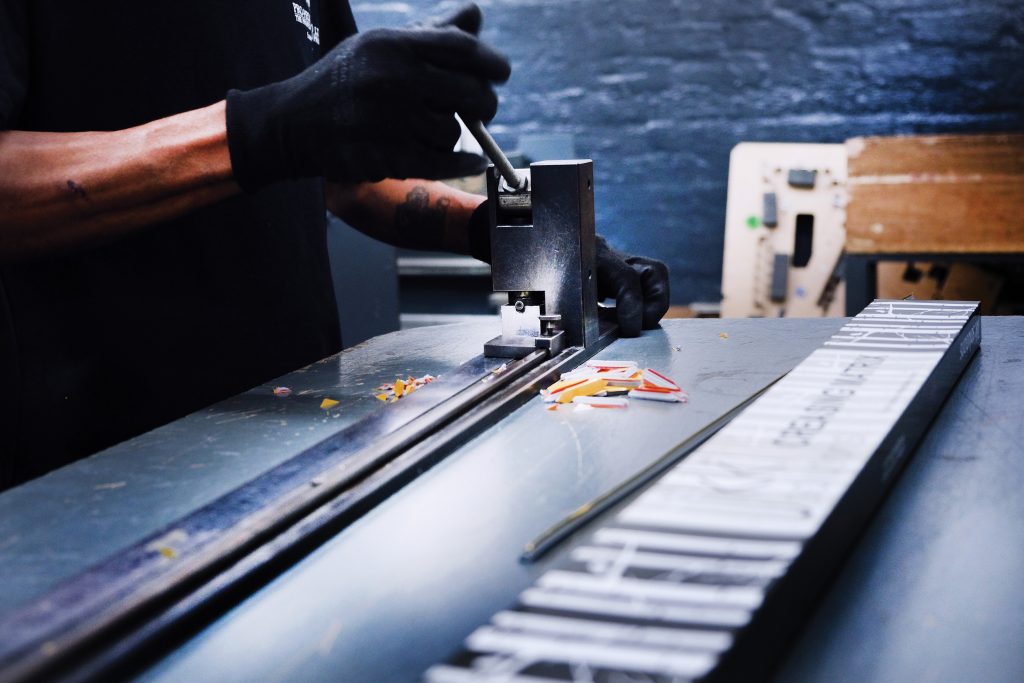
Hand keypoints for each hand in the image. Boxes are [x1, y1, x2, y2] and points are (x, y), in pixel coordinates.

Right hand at [226, 3, 509, 189]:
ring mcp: (389, 121)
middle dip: (483, 102)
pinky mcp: (386, 157)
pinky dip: (464, 162)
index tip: (501, 72)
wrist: (291, 124)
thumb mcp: (379, 45)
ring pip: (453, 131)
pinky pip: (442, 162)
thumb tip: (475, 16)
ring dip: (454, 134)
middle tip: (483, 107)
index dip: (490, 61)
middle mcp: (392, 79)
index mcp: (393, 46)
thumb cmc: (344, 80)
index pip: (461, 48)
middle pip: (468, 92)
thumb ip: (430, 33)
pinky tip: (474, 159)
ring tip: (434, 128)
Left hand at [465, 205, 669, 336]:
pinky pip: (638, 279)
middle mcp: (604, 253)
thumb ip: (556, 310)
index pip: (625, 277)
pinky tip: (621, 318)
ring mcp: (612, 256)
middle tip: (640, 326)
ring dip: (653, 301)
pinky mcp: (613, 265)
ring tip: (638, 323)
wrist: (513, 232)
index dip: (632, 304)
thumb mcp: (534, 288)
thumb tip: (569, 339)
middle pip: (651, 271)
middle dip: (655, 303)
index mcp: (586, 256)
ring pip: (651, 272)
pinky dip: (638, 300)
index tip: (629, 327)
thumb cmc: (520, 265)